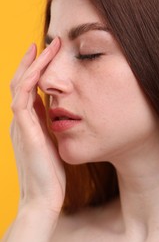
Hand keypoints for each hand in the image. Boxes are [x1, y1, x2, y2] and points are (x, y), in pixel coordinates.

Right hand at [10, 38, 65, 217]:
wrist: (44, 197)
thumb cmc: (50, 172)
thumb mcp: (50, 143)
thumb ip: (48, 126)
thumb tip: (55, 110)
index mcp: (27, 123)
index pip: (27, 90)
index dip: (35, 72)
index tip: (46, 55)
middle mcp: (20, 120)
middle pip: (21, 83)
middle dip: (31, 62)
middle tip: (43, 44)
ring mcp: (19, 124)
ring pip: (20, 86)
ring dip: (31, 65)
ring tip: (43, 47)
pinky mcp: (24, 130)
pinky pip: (23, 98)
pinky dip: (30, 81)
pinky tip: (41, 67)